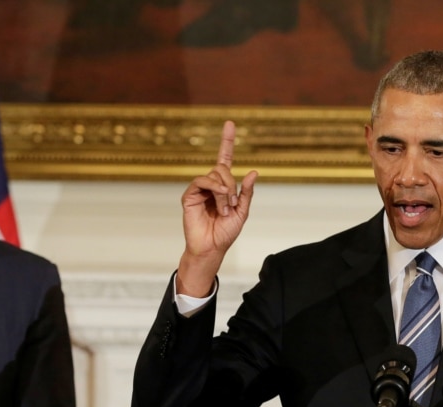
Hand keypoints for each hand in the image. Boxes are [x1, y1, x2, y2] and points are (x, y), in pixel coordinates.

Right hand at [177, 120, 257, 296]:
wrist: (211, 247)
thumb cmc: (225, 232)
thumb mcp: (243, 211)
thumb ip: (247, 192)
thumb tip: (253, 172)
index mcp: (223, 186)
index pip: (224, 159)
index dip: (227, 141)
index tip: (230, 123)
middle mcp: (211, 185)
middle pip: (222, 168)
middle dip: (231, 184)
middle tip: (232, 204)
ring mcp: (199, 189)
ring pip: (214, 175)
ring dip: (224, 192)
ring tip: (224, 209)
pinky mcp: (189, 196)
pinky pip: (201, 181)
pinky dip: (214, 189)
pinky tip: (219, 201)